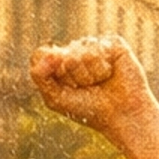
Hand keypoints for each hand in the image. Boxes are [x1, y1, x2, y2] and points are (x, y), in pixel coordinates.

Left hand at [29, 35, 158, 158]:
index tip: (65, 87)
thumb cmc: (88, 109)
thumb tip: (50, 53)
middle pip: (59, 56)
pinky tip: (110, 73)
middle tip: (86, 88)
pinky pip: (96, 49)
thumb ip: (40, 76)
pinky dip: (101, 68)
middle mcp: (74, 49)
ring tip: (99, 82)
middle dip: (71, 78)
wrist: (119, 115)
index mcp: (58, 61)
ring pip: (78, 53)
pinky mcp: (111, 42)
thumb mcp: (55, 98)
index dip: (50, 72)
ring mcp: (93, 45)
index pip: (40, 54)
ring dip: (88, 74)